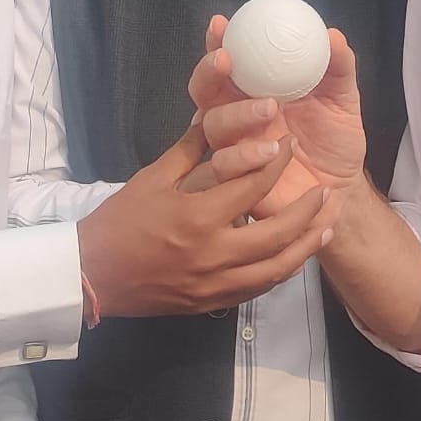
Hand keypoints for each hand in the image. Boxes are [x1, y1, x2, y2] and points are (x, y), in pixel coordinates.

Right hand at [76, 116, 335, 317]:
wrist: (92, 274)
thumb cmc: (120, 221)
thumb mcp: (152, 179)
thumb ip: (188, 151)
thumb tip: (213, 118)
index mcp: (198, 217)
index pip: (252, 187)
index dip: (276, 163)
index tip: (290, 146)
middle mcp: (214, 254)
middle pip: (278, 234)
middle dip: (308, 212)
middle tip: (326, 192)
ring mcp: (215, 284)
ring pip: (276, 269)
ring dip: (306, 248)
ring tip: (328, 227)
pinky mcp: (212, 302)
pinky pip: (258, 288)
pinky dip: (281, 271)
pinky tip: (295, 257)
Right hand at [187, 15, 367, 218]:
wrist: (343, 189)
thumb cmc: (335, 140)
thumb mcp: (342, 98)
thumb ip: (338, 67)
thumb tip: (332, 35)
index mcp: (254, 90)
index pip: (226, 63)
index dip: (218, 42)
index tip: (221, 24)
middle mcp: (237, 116)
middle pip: (203, 91)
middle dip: (208, 73)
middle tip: (226, 61)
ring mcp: (234, 147)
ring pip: (212, 126)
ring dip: (236, 113)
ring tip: (270, 108)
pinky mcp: (237, 181)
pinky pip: (226, 166)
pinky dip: (246, 156)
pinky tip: (274, 150)